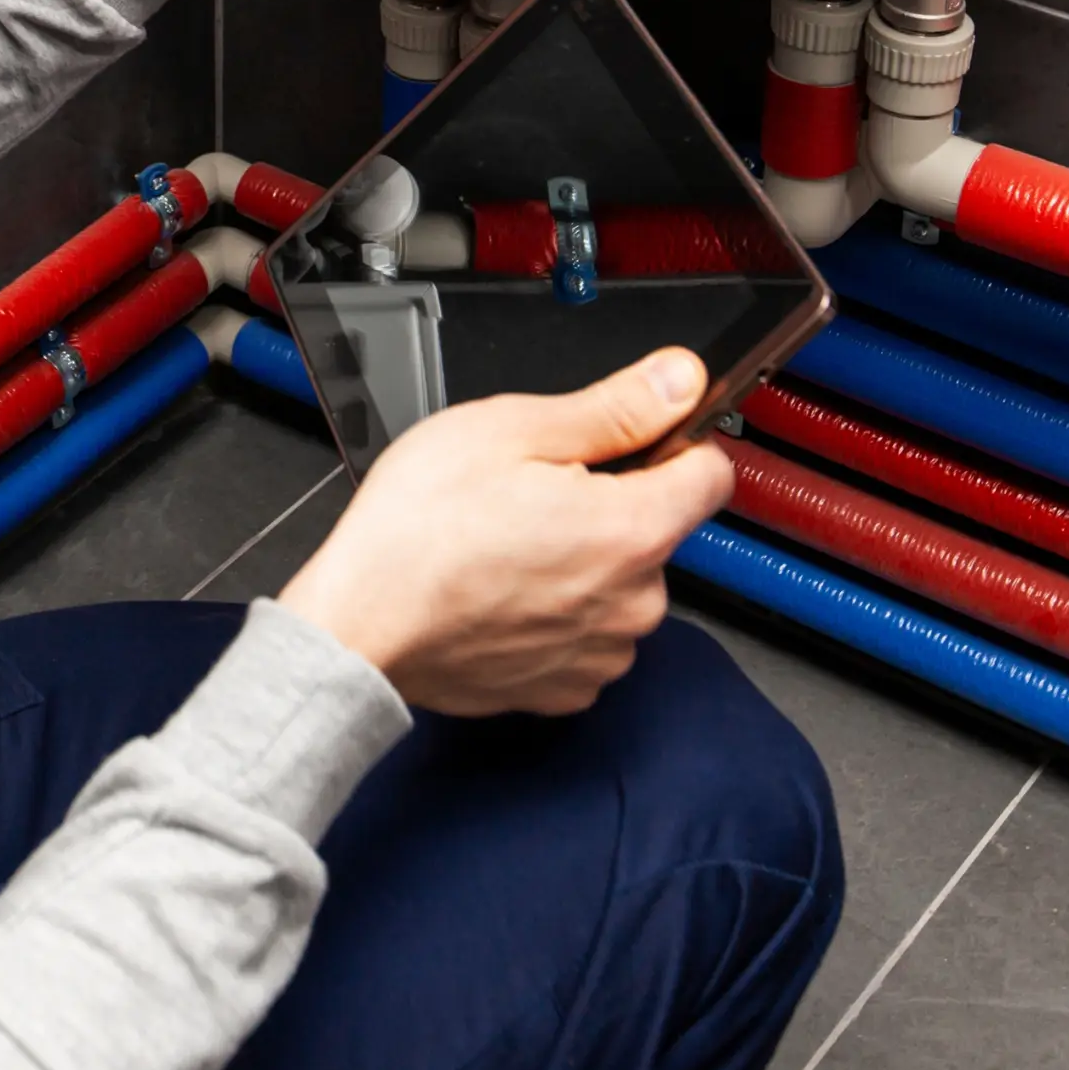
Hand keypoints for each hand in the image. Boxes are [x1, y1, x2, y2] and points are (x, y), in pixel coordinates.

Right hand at [277, 351, 732, 715]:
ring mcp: (602, 654)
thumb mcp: (508, 431)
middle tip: (529, 493)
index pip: (711, 474)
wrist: (357, 627)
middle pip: (655, 529)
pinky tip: (500, 592)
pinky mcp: (566, 690)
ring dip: (580, 563)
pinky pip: (586, 637)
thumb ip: (613, 407)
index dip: (672, 444)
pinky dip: (554, 615)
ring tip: (505, 546)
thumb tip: (683, 379)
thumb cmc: (416, 532)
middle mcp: (635, 602)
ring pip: (619, 584)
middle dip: (607, 504)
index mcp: (632, 530)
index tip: (628, 441)